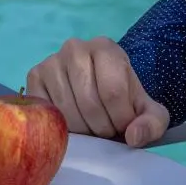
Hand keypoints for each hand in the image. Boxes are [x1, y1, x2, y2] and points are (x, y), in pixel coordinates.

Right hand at [27, 37, 168, 146]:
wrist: (98, 93)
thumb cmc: (123, 102)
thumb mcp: (149, 112)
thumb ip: (152, 124)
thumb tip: (134, 136)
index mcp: (106, 48)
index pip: (113, 91)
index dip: (120, 119)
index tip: (123, 126)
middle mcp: (75, 47)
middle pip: (88, 102)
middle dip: (101, 127)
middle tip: (106, 131)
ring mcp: (51, 61)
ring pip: (66, 110)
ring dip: (81, 130)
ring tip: (90, 128)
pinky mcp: (33, 77)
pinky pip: (45, 111)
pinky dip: (59, 126)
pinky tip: (70, 124)